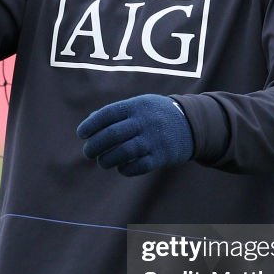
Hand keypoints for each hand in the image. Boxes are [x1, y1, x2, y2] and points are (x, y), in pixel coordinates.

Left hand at [77, 94, 193, 175]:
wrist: (191, 123)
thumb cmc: (156, 114)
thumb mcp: (140, 104)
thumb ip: (116, 113)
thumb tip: (89, 124)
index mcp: (137, 106)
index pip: (107, 114)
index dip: (91, 125)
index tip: (82, 134)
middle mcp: (144, 122)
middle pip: (112, 135)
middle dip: (94, 146)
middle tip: (88, 152)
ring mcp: (154, 140)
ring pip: (122, 153)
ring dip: (107, 160)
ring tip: (102, 162)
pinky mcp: (161, 156)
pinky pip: (137, 167)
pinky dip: (125, 169)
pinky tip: (121, 167)